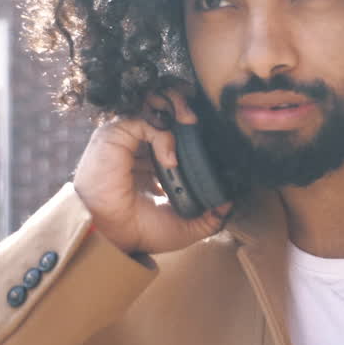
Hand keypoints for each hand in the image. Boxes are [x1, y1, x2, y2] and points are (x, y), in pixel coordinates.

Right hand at [73, 90, 230, 255]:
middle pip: (165, 111)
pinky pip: (143, 122)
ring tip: (192, 121)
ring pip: (152, 106)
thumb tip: (229, 205)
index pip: (176, 132)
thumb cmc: (141, 231)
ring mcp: (126, 140)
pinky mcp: (114, 136)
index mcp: (154, 162)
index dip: (194, 128)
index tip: (215, 131)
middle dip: (186, 109)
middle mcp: (139, 147)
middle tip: (203, 120)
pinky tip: (171, 160)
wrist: (115, 238)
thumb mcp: (186, 226)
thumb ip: (210, 217)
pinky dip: (163, 136)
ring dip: (176, 108)